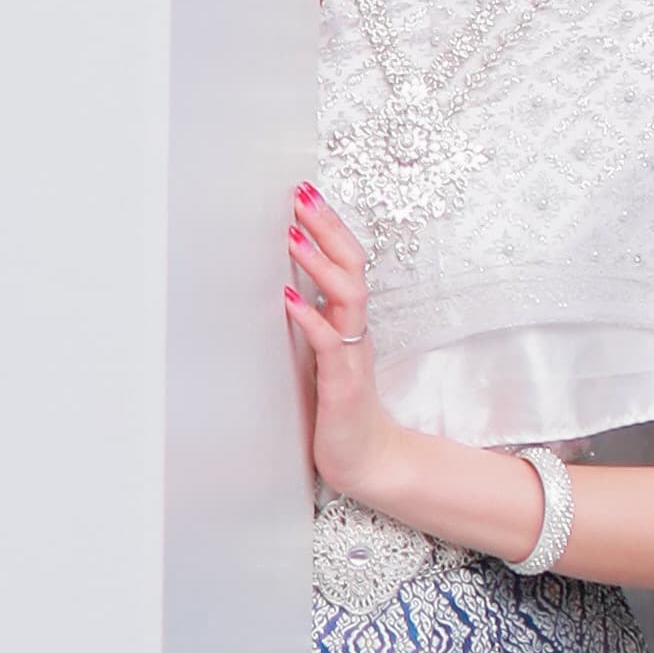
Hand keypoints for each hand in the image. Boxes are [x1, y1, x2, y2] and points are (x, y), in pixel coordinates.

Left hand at [285, 182, 398, 505]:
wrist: (366, 459)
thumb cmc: (340, 409)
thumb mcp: (323, 356)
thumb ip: (314, 320)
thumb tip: (287, 284)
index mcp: (350, 321)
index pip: (348, 261)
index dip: (330, 226)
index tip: (306, 193)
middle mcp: (355, 330)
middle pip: (352, 265)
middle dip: (327, 226)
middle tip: (303, 193)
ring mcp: (351, 354)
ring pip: (346, 295)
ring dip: (318, 262)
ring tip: (293, 234)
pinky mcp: (342, 382)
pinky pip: (329, 343)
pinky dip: (309, 317)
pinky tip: (287, 297)